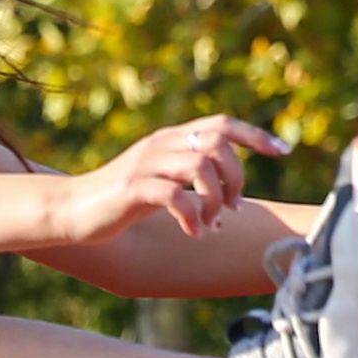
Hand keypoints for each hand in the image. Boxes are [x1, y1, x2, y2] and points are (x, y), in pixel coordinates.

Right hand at [58, 116, 288, 241]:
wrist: (74, 210)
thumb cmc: (122, 201)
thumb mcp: (161, 180)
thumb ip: (191, 178)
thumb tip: (231, 196)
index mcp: (171, 139)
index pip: (222, 124)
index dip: (256, 135)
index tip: (283, 151)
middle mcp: (161, 144)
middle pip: (218, 143)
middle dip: (236, 178)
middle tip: (233, 209)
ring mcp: (147, 164)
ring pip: (200, 166)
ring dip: (216, 200)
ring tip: (212, 223)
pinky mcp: (134, 188)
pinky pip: (175, 196)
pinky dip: (193, 217)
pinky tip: (193, 233)